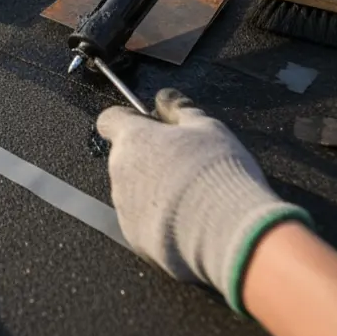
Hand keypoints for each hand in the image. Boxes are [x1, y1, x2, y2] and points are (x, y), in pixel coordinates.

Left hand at [97, 89, 310, 313]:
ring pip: (132, 191)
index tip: (150, 125)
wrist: (226, 232)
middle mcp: (119, 172)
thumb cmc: (217, 173)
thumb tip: (164, 98)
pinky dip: (159, 220)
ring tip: (190, 196)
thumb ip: (180, 109)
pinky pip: (142, 222)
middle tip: (183, 163)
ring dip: (152, 190)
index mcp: (132, 139)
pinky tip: (187, 220)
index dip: (129, 120)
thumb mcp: (208, 128)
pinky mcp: (134, 237)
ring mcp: (124, 207)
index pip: (109, 120)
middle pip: (125, 158)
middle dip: (148, 158)